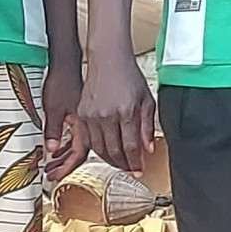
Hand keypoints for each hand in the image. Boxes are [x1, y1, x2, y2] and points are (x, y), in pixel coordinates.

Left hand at [40, 64, 86, 181]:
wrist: (68, 64)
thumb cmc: (62, 82)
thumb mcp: (53, 108)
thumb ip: (53, 129)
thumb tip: (52, 149)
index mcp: (84, 126)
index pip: (78, 155)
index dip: (66, 168)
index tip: (56, 177)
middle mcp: (89, 126)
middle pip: (81, 154)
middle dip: (65, 166)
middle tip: (53, 175)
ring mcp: (88, 121)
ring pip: (81, 146)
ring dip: (66, 157)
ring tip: (53, 164)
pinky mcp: (84, 116)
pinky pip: (79, 137)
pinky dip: (68, 146)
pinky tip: (59, 148)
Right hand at [78, 50, 157, 175]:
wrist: (108, 61)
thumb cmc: (130, 77)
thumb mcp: (147, 101)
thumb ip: (147, 127)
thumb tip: (149, 149)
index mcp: (126, 112)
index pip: (131, 147)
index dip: (136, 162)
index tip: (139, 170)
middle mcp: (107, 115)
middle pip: (114, 151)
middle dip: (123, 164)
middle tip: (130, 169)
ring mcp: (91, 115)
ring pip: (99, 148)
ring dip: (110, 160)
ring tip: (120, 163)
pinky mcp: (81, 114)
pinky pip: (88, 140)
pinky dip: (97, 150)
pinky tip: (106, 152)